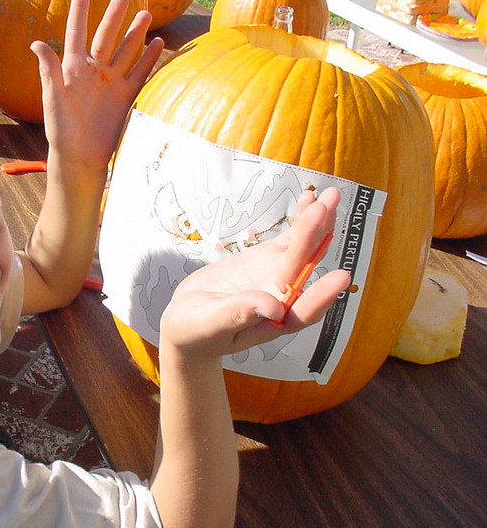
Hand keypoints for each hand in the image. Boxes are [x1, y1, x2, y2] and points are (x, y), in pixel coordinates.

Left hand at [30, 0, 164, 173]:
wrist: (80, 156)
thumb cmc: (61, 129)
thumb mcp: (52, 98)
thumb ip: (49, 70)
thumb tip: (37, 43)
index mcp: (73, 68)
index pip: (76, 32)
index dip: (80, 10)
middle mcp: (93, 72)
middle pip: (106, 37)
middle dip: (114, 16)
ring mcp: (111, 83)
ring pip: (125, 52)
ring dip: (135, 34)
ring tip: (145, 14)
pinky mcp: (124, 97)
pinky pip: (139, 74)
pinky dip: (149, 59)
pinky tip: (158, 44)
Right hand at [160, 188, 351, 362]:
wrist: (187, 318)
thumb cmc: (195, 330)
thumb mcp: (210, 325)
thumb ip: (237, 316)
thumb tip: (272, 308)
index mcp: (271, 324)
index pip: (302, 312)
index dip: (321, 296)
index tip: (340, 278)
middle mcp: (283, 300)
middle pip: (302, 269)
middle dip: (313, 239)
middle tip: (320, 211)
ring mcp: (278, 276)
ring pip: (303, 250)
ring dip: (317, 224)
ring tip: (328, 197)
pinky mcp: (270, 259)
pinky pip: (290, 239)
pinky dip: (300, 220)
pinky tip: (310, 199)